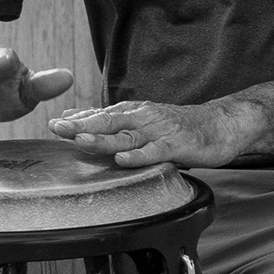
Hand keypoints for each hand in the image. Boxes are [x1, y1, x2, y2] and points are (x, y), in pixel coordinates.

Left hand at [45, 96, 260, 168]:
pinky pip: (156, 151)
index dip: (78, 119)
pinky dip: (139, 156)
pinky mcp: (178, 145)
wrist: (221, 124)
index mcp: (134, 113)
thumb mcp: (143, 120)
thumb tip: (75, 117)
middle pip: (108, 122)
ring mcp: (160, 131)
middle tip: (57, 128)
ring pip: (127, 136)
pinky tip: (123, 160)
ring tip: (81, 141)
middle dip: (82, 126)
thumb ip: (111, 121)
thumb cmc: (179, 126)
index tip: (52, 123)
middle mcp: (144, 118)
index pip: (101, 114)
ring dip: (103, 139)